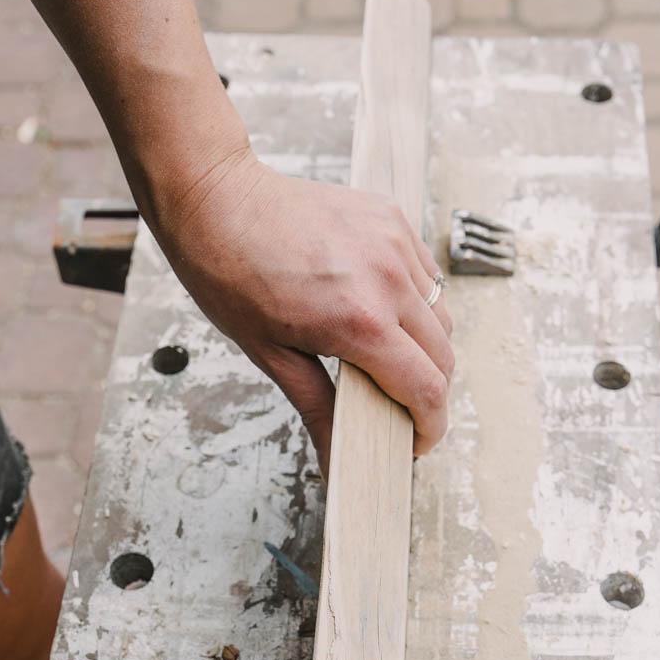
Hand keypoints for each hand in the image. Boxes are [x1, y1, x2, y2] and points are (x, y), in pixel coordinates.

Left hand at [148, 149, 453, 475]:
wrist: (217, 200)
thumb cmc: (231, 275)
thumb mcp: (272, 356)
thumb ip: (319, 408)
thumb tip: (335, 458)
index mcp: (359, 321)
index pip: (426, 388)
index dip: (430, 426)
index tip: (417, 441)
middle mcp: (387, 279)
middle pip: (443, 356)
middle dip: (429, 392)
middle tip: (398, 407)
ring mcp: (393, 243)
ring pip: (441, 315)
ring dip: (425, 347)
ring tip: (387, 358)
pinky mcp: (391, 218)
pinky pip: (426, 275)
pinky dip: (415, 302)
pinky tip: (381, 309)